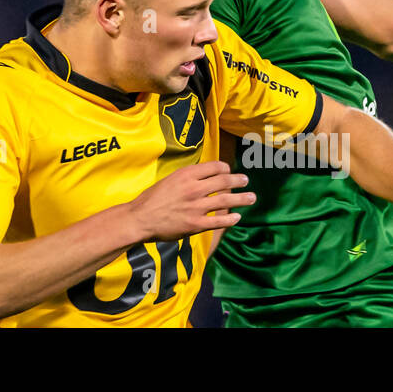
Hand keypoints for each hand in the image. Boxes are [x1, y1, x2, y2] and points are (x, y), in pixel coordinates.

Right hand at [127, 160, 253, 241]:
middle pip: (223, 181)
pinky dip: (230, 219)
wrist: (141, 218)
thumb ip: (186, 178)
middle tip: (246, 181)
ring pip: (225, 201)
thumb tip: (202, 176)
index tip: (229, 171)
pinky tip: (237, 217)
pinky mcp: (196, 224)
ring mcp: (196, 207)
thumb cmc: (151, 199)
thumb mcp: (169, 180)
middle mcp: (194, 188)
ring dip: (241, 199)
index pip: (213, 167)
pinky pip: (219, 221)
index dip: (225, 168)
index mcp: (186, 175)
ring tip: (252, 197)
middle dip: (238, 180)